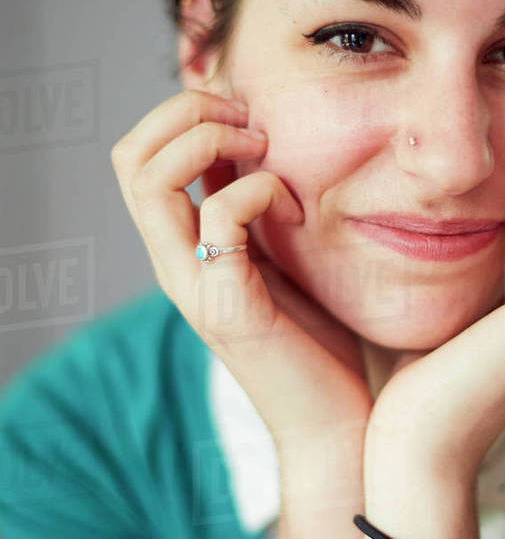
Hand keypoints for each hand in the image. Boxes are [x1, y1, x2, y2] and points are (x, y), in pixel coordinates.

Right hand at [110, 89, 373, 468]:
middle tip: (252, 121)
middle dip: (188, 112)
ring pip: (151, 179)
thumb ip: (262, 213)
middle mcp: (174, 264)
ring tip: (264, 150)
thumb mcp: (286, 259)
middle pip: (130, 156)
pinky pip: (219, 217)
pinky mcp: (227, 308)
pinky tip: (298, 211)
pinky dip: (259, 190)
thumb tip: (268, 147)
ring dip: (210, 139)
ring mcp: (193, 286)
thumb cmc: (322, 344)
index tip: (250, 114)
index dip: (183, 113)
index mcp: (183, 248)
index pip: (139, 155)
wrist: (339, 427)